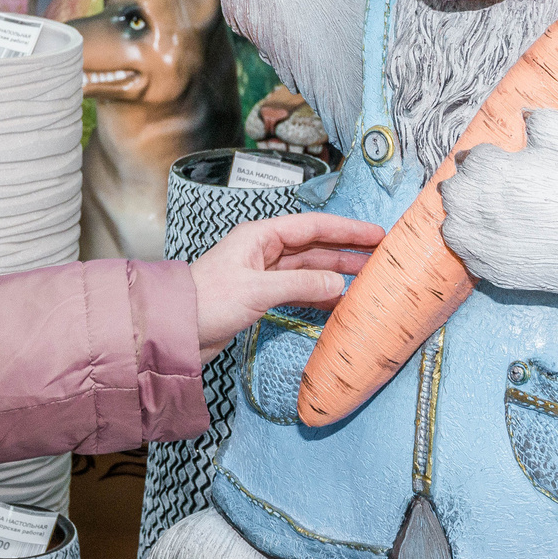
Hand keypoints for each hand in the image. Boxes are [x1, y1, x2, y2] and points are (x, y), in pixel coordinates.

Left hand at [189, 212, 385, 360]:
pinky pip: (298, 291)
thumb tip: (338, 285)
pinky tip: (339, 302)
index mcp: (260, 236)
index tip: (375, 234)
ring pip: (308, 270)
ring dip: (335, 275)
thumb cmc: (207, 302)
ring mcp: (263, 274)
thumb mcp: (257, 290)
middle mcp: (263, 251)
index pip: (312, 227)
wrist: (176, 331)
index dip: (346, 230)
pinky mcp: (261, 297)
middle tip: (380, 258)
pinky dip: (319, 296)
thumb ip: (300, 286)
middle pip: (314, 247)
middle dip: (346, 252)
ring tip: (368, 280)